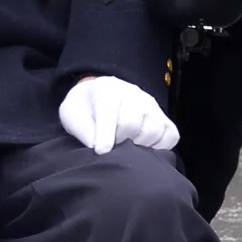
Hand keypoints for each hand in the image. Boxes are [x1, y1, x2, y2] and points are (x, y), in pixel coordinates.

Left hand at [59, 76, 178, 155]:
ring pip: (152, 131)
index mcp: (106, 90)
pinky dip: (159, 147)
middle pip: (132, 122)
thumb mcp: (71, 115)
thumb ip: (82, 129)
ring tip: (125, 145)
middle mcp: (133, 94)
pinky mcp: (164, 118)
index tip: (101, 151)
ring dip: (138, 145)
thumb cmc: (84, 109)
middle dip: (119, 140)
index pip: (109, 111)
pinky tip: (143, 148)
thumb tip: (97, 148)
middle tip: (110, 146)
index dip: (105, 134)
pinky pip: (170, 136)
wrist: (98, 96)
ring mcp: (152, 106)